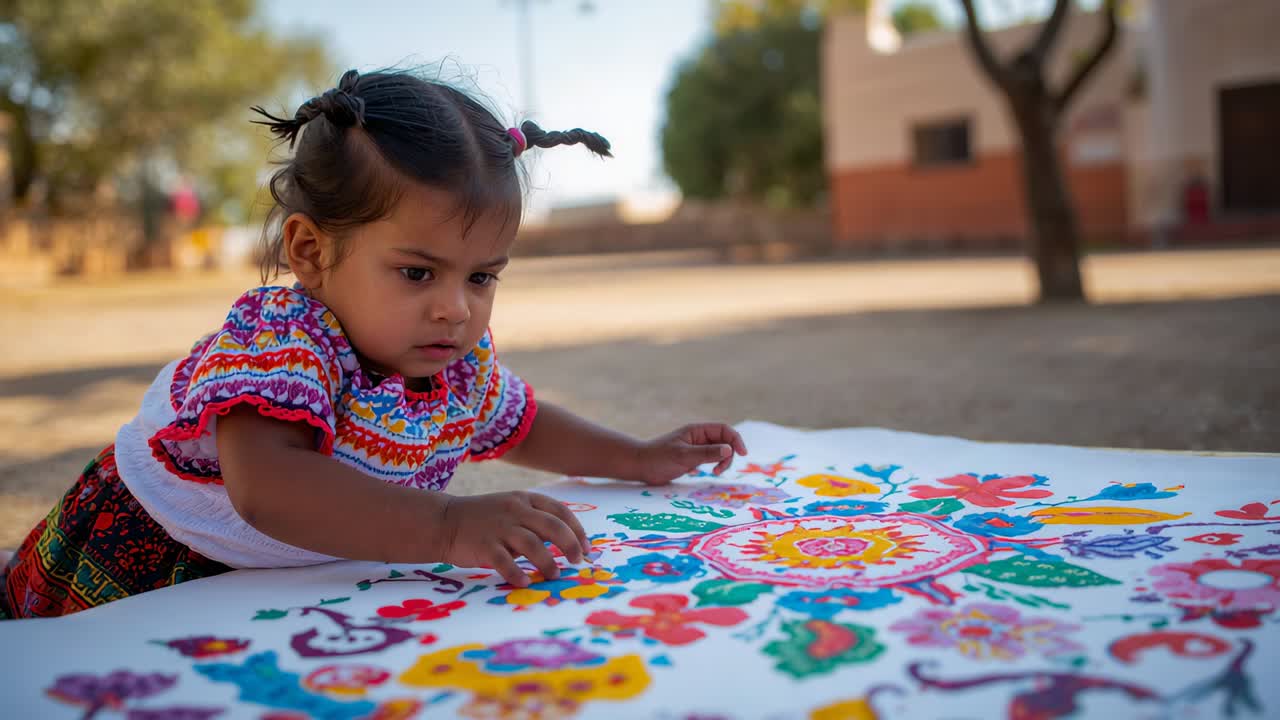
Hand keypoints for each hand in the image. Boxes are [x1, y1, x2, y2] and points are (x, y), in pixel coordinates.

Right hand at [439, 491, 589, 587]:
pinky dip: (518, 574)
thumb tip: (564, 543)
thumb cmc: (483, 518)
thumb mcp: (511, 509)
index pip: (560, 511)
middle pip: (553, 526)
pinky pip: (506, 562)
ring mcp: (500, 527)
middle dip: (571, 545)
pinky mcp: (485, 546)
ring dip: (549, 563)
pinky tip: (526, 582)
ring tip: (555, 575)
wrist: (444, 521)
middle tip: (578, 561)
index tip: (587, 548)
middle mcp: (515, 510)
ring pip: (534, 545)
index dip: (577, 530)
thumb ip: (534, 521)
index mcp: (525, 499)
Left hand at [630, 423, 748, 485]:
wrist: (640, 466)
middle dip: (728, 454)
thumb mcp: (684, 456)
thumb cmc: (659, 458)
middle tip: (719, 470)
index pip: (724, 430)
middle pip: (724, 441)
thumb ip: (707, 453)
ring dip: (722, 461)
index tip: (742, 454)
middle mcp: (698, 437)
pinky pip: (710, 459)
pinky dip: (714, 465)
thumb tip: (729, 450)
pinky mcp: (692, 459)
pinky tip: (706, 473)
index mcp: (697, 430)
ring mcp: (695, 448)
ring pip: (719, 451)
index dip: (736, 440)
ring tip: (714, 473)